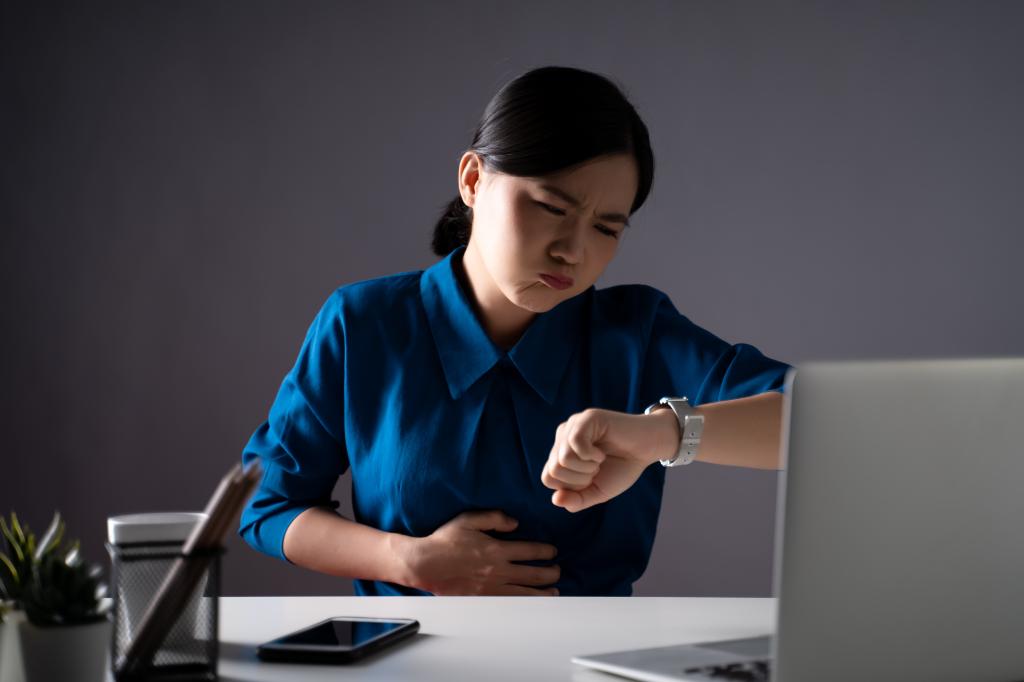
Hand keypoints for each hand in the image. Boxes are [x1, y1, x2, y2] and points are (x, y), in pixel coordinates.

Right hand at [398, 510, 559, 595]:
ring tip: (554, 591)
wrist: (425, 564)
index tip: (552, 551)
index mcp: (497, 549)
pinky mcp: (484, 600)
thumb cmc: (445, 541)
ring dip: (544, 592)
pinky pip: (511, 604)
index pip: (531, 551)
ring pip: (526, 592)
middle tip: (557, 571)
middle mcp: (499, 570)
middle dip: (551, 572)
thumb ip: (495, 518)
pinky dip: (526, 604)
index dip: (546, 551)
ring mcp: (492, 587)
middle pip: (535, 574)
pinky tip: (532, 604)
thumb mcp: (469, 520)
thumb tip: (516, 523)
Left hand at [541, 408, 679, 512]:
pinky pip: (575, 444)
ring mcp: (573, 426)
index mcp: (560, 454)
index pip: (548, 478)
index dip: (571, 487)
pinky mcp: (586, 418)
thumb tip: (556, 500)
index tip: (591, 480)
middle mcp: (562, 438)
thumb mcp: (597, 491)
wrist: (647, 449)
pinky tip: (601, 453)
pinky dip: (591, 456)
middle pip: (553, 470)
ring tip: (599, 461)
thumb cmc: (622, 467)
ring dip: (586, 468)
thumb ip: (577, 500)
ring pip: (562, 459)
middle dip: (580, 479)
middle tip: (597, 470)